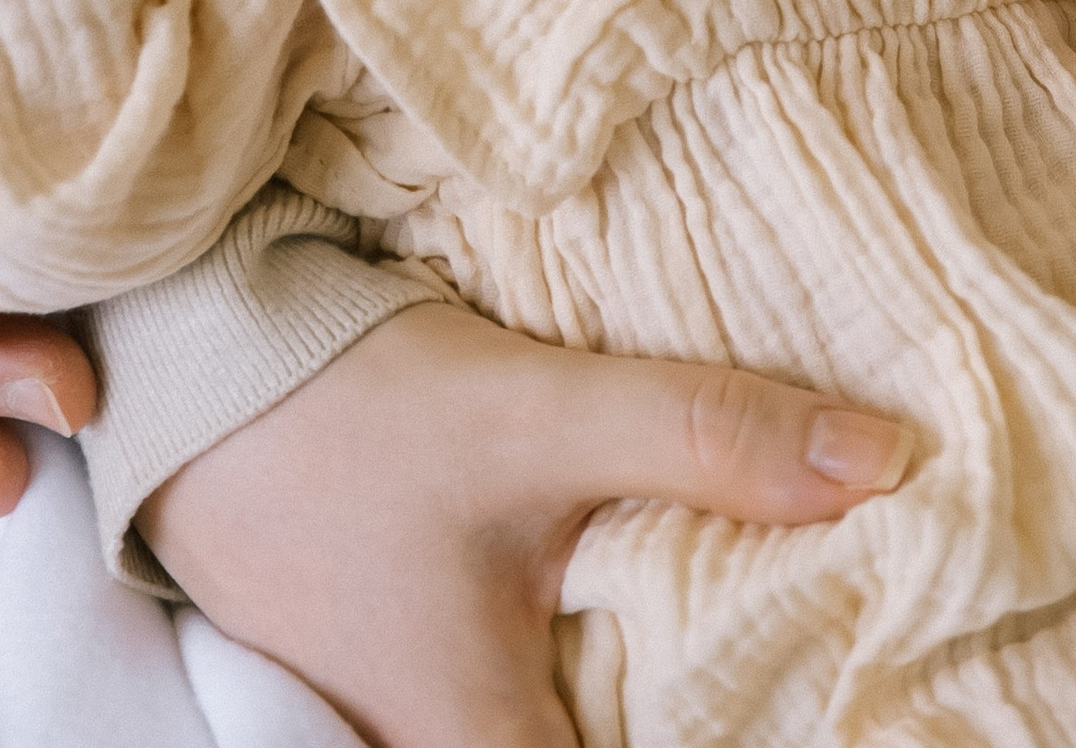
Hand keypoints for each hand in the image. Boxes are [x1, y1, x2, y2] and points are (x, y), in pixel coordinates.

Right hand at [145, 296, 915, 747]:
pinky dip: (585, 656)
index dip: (747, 733)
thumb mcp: (535, 414)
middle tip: (818, 644)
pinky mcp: (393, 662)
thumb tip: (886, 463)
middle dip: (704, 703)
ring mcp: (399, 721)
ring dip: (637, 686)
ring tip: (752, 618)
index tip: (835, 689)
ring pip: (557, 726)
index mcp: (480, 746)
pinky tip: (655, 588)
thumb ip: (701, 436)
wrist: (190, 366)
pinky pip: (520, 691)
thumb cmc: (348, 411)